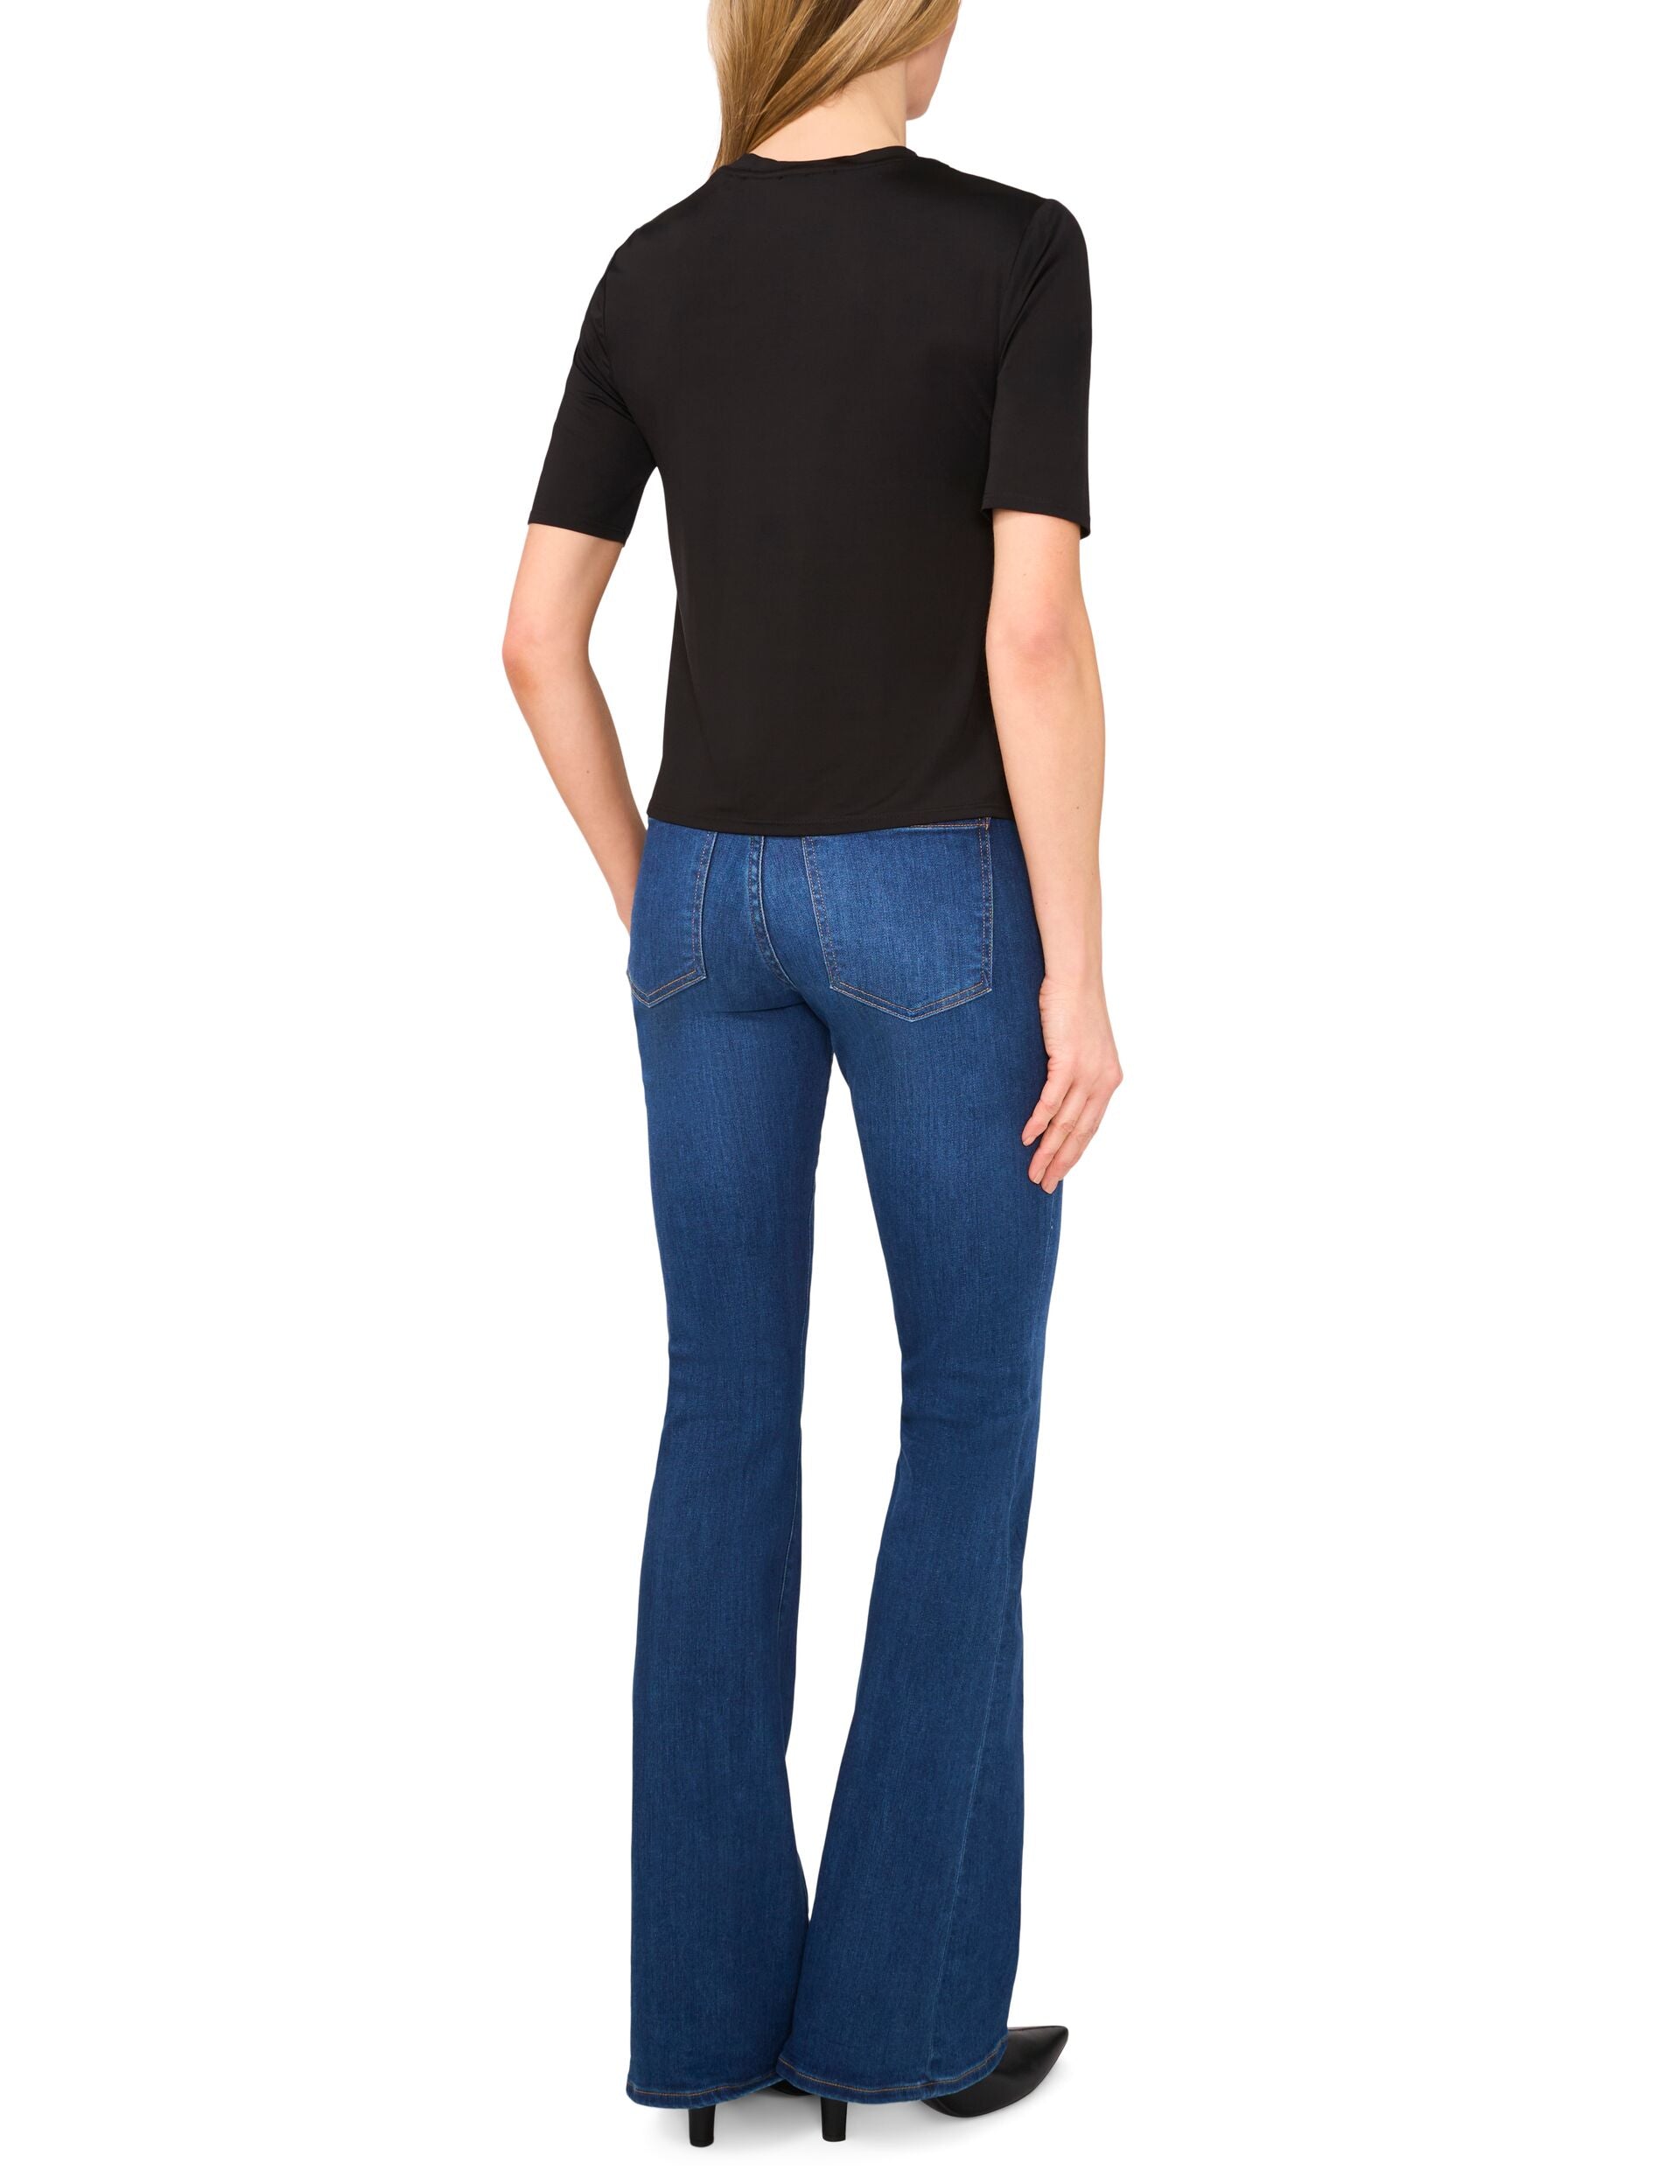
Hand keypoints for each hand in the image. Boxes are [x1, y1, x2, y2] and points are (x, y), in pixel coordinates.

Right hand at [1022, 974, 1123, 1191]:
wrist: (1074, 977)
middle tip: (1043, 1184)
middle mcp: (1102, 1080)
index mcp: (1108, 1079)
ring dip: (1048, 1149)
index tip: (1058, 1174)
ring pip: (1066, 1121)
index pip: (1091, 1127)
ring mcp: (1087, 1071)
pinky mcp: (1069, 1060)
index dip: (1074, 1154)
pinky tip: (1027, 1138)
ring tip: (1032, 1170)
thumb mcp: (1079, 1046)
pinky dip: (1039, 1121)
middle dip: (1061, 1162)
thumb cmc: (1072, 1008)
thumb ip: (1073, 1073)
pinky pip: (1052, 1100)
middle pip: (1080, 1132)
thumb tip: (1054, 1097)